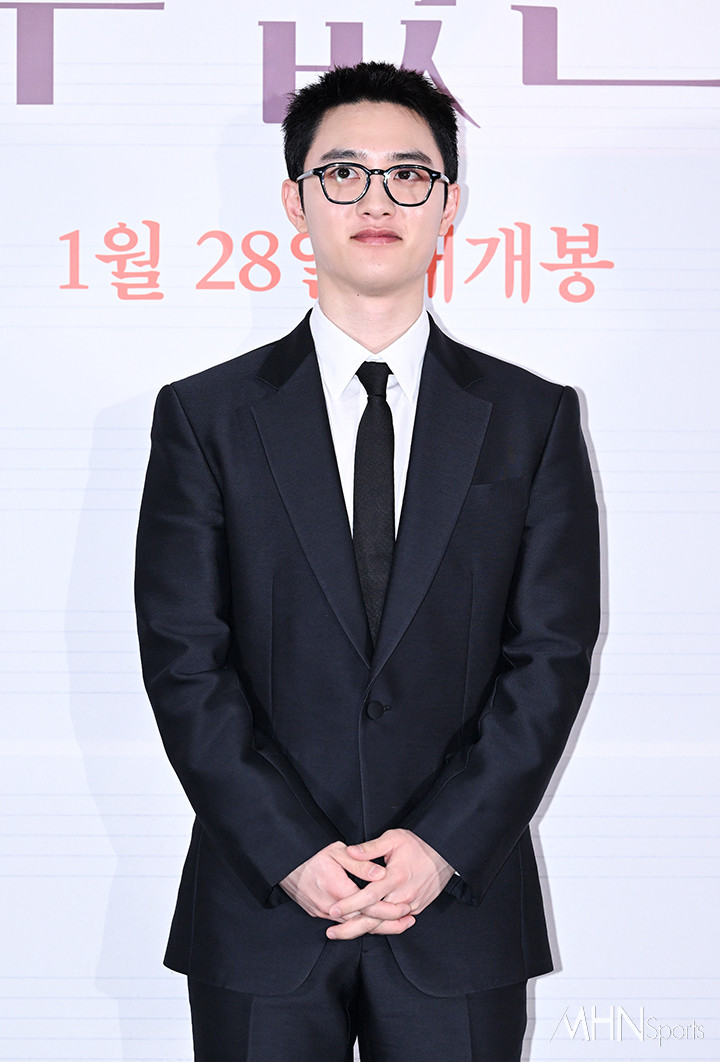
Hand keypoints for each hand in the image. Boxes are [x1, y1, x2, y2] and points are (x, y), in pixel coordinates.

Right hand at [280, 841, 414, 935]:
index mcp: (337, 889)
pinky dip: (360, 923)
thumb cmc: (312, 852)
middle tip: (409, 919)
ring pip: (354, 926)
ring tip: (399, 923)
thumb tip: (381, 873)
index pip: (368, 906)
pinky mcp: (317, 913)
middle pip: (364, 922)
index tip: (406, 908)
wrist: (285, 861)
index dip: (389, 909)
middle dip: (388, 923)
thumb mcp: (337, 851)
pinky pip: (343, 923)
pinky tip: (374, 920)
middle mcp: (329, 906)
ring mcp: (321, 912)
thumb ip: (361, 863)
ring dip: (376, 925)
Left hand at [325, 829, 454, 940]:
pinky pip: (395, 923)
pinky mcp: (416, 909)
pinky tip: (364, 928)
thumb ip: (370, 848)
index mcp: (395, 877)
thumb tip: (350, 851)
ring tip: (342, 933)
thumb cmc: (418, 844)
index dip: (350, 904)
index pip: (369, 896)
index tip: (333, 910)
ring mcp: (411, 904)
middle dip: (351, 927)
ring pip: (384, 924)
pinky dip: (379, 927)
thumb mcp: (393, 838)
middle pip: (375, 918)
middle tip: (330, 932)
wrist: (445, 854)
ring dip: (363, 930)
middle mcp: (403, 895)